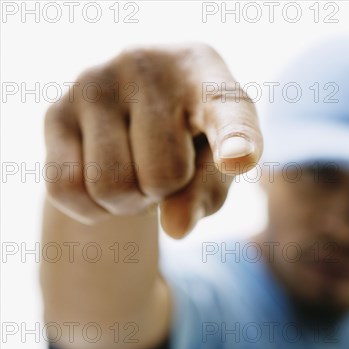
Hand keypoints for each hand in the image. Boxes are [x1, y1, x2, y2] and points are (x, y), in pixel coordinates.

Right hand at [44, 43, 261, 237]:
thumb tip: (175, 228)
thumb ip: (208, 193)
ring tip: (136, 168)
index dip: (234, 140)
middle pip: (163, 177)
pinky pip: (67, 190)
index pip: (227, 112)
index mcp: (207, 76)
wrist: (133, 109)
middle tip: (164, 165)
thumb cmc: (190, 138)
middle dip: (165, 191)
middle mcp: (148, 66)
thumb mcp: (216, 163)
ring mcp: (95, 83)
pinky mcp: (55, 110)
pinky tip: (104, 179)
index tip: (239, 160)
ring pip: (111, 187)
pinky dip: (91, 208)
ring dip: (129, 201)